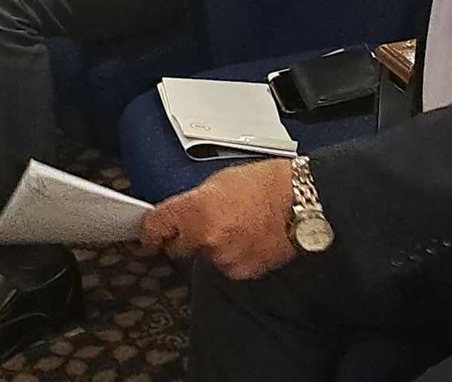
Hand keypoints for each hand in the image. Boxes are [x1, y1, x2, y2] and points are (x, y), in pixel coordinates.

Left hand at [140, 159, 296, 280]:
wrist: (301, 203)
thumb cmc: (268, 184)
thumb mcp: (221, 180)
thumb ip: (195, 201)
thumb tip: (182, 214)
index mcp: (196, 208)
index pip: (157, 226)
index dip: (151, 231)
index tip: (149, 234)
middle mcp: (205, 236)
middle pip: (177, 248)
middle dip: (187, 238)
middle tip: (207, 223)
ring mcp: (223, 256)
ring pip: (205, 257)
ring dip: (214, 246)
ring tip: (238, 226)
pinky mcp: (240, 271)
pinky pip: (226, 266)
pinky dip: (233, 256)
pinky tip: (248, 238)